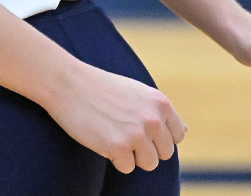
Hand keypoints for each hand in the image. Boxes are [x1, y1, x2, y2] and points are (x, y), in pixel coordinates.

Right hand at [40, 62, 186, 172]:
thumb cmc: (99, 87)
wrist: (66, 82)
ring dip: (130, 156)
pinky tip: (101, 139)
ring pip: (148, 163)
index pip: (177, 136)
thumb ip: (159, 112)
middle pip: (164, 153)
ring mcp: (137, 135)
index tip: (138, 128)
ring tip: (112, 136)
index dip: (157, 136)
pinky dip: (113, 159)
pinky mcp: (118, 148)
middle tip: (121, 132)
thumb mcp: (137, 92)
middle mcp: (153, 120)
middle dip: (145, 148)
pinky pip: (126, 168)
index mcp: (161, 104)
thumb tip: (185, 131)